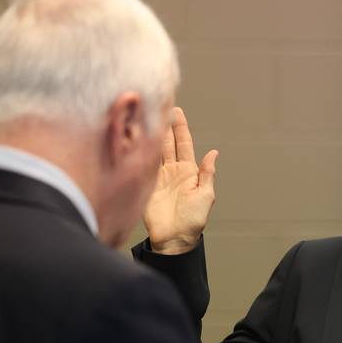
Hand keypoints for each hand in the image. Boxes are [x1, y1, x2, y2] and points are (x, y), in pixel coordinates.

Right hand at [143, 107, 217, 254]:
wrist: (173, 239)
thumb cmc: (194, 221)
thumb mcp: (205, 196)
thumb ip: (207, 174)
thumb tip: (214, 153)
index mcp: (188, 171)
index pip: (183, 143)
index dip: (180, 127)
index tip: (176, 110)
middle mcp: (170, 169)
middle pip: (165, 141)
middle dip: (160, 123)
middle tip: (154, 103)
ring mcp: (155, 175)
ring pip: (150, 148)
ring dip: (145, 132)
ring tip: (138, 113)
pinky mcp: (142, 183)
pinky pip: (137, 163)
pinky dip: (133, 149)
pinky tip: (127, 134)